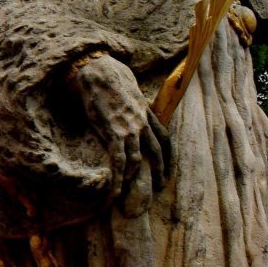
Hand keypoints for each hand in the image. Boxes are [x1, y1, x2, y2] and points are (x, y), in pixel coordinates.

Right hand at [71, 53, 167, 196]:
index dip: (167, 153)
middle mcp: (141, 123)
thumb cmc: (110, 77)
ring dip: (136, 178)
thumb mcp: (129, 90)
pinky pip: (119, 160)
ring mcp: (129, 129)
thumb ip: (133, 101)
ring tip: (132, 193)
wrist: (100, 73)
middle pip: (157, 150)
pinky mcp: (114, 133)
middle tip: (160, 186)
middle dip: (160, 170)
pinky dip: (119, 177)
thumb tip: (130, 103)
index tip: (167, 165)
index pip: (163, 136)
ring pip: (138, 159)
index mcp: (145, 112)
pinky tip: (116, 191)